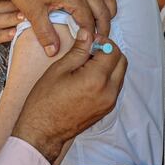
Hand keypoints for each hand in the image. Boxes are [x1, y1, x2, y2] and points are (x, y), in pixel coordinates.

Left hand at [0, 0, 115, 55]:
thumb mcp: (33, 14)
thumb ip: (46, 34)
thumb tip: (53, 52)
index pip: (89, 20)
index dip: (91, 35)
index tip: (91, 45)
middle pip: (102, 8)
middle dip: (104, 25)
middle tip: (101, 39)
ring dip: (109, 6)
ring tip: (105, 21)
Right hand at [12, 28, 126, 162]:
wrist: (43, 131)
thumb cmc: (45, 101)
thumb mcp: (59, 69)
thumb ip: (78, 50)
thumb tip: (87, 34)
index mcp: (96, 79)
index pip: (113, 50)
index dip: (101, 41)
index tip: (88, 41)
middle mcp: (108, 91)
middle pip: (121, 61)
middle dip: (108, 51)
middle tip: (89, 51)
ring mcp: (109, 102)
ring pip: (120, 73)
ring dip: (108, 64)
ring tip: (86, 65)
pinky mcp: (107, 108)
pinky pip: (115, 86)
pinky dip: (107, 77)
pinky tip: (87, 77)